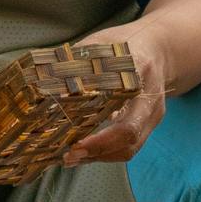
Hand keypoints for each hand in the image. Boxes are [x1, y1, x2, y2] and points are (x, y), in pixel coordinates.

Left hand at [62, 22, 169, 164]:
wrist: (160, 47)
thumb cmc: (125, 43)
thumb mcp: (100, 44)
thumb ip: (76, 64)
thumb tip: (40, 82)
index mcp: (140, 76)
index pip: (126, 115)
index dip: (101, 138)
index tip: (75, 144)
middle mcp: (151, 100)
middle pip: (130, 139)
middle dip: (97, 152)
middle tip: (67, 156)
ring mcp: (153, 115)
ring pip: (130, 148)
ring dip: (99, 157)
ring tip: (70, 158)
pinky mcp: (147, 124)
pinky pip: (129, 146)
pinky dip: (105, 153)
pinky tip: (82, 152)